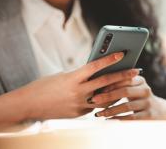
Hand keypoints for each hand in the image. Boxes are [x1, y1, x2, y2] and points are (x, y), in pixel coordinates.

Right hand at [20, 52, 139, 119]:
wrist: (29, 105)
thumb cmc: (44, 86)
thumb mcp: (63, 76)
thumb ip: (80, 75)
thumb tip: (96, 73)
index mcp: (72, 78)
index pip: (95, 66)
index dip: (110, 59)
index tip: (122, 53)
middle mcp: (78, 91)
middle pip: (106, 82)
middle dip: (123, 76)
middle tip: (136, 71)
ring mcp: (79, 104)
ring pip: (105, 97)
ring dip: (117, 90)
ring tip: (128, 84)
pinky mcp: (79, 113)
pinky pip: (95, 106)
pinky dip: (103, 100)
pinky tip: (111, 96)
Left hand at [92, 75, 165, 119]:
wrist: (160, 112)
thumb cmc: (138, 98)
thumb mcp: (134, 88)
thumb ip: (121, 83)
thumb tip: (98, 81)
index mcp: (140, 80)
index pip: (124, 79)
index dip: (110, 83)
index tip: (97, 87)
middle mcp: (146, 90)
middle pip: (125, 91)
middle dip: (108, 96)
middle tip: (94, 99)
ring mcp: (148, 103)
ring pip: (127, 106)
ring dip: (110, 110)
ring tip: (98, 113)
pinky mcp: (148, 115)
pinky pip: (131, 117)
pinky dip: (118, 119)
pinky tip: (108, 120)